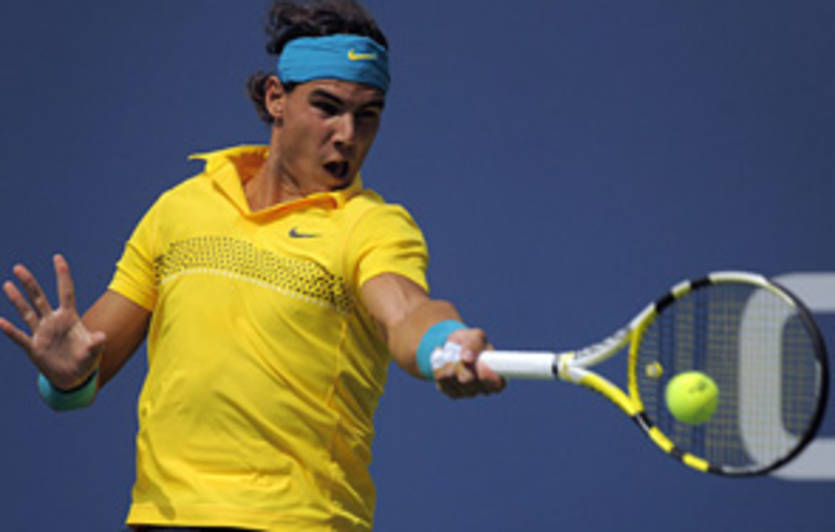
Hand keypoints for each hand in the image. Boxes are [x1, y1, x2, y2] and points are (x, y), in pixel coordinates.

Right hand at [0, 254, 105, 389]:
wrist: (74, 377)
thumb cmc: (86, 359)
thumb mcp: (93, 351)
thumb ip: (96, 344)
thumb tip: (102, 337)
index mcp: (70, 317)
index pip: (65, 292)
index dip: (62, 275)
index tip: (57, 258)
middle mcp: (53, 321)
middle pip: (40, 298)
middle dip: (30, 283)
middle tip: (18, 267)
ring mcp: (42, 333)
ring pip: (27, 312)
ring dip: (17, 300)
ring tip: (8, 284)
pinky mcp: (34, 347)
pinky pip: (20, 337)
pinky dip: (11, 330)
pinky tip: (0, 321)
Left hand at [433, 327, 505, 397]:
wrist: (454, 347)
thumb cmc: (470, 341)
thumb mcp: (474, 336)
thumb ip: (474, 344)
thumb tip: (467, 358)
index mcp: (496, 375)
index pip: (497, 384)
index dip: (488, 376)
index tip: (480, 363)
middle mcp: (483, 388)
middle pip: (468, 381)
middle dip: (460, 363)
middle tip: (459, 354)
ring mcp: (468, 393)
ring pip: (453, 380)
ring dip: (449, 364)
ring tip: (452, 356)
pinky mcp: (453, 393)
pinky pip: (442, 382)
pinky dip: (441, 369)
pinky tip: (445, 363)